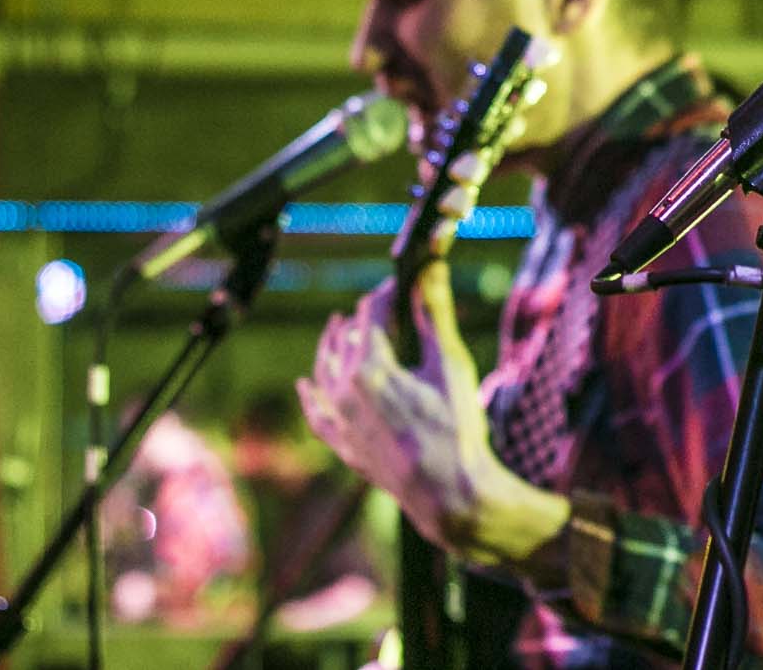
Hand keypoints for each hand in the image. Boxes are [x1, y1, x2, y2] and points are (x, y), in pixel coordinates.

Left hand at [296, 263, 567, 565]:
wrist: (448, 494)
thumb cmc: (456, 428)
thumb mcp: (450, 365)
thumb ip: (436, 314)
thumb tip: (431, 268)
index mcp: (370, 367)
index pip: (371, 315)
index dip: (386, 295)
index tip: (399, 283)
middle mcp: (344, 391)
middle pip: (344, 340)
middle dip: (361, 318)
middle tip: (379, 305)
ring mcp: (340, 421)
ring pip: (325, 373)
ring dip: (331, 347)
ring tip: (338, 328)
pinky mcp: (342, 446)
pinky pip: (317, 415)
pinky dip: (311, 397)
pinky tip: (306, 384)